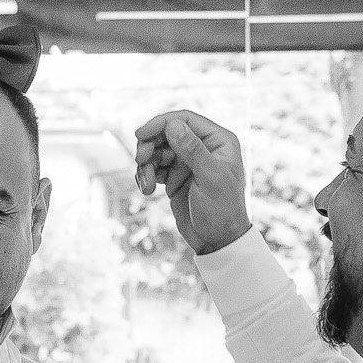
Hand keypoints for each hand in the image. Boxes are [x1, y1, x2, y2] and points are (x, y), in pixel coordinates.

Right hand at [133, 109, 251, 255]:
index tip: (140, 134)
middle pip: (167, 133)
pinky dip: (145, 175)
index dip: (161, 123)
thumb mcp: (210, 179)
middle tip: (139, 159)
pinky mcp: (175, 178)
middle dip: (149, 145)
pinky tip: (145, 190)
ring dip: (146, 164)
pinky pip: (153, 168)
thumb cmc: (223, 211)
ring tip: (145, 184)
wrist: (218, 241)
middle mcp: (203, 147)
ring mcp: (187, 163)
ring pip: (157, 151)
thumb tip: (173, 125)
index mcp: (218, 141)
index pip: (185, 120)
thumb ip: (193, 150)